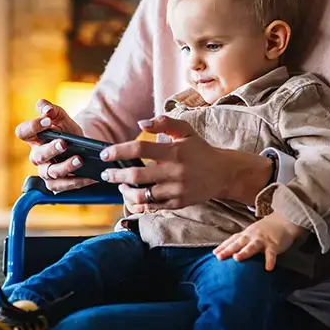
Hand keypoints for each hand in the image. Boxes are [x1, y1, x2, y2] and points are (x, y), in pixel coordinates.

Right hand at [15, 100, 95, 192]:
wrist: (82, 148)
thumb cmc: (67, 132)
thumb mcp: (62, 118)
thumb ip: (52, 110)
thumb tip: (46, 109)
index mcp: (34, 138)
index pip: (23, 132)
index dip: (32, 127)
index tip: (48, 121)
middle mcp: (36, 156)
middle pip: (37, 155)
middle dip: (51, 150)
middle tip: (64, 143)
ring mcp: (45, 172)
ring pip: (51, 173)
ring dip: (66, 167)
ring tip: (80, 160)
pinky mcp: (56, 185)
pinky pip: (63, 186)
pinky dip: (77, 182)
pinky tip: (89, 176)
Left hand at [101, 115, 223, 211]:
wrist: (223, 173)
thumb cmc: (200, 150)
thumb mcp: (185, 131)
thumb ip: (164, 123)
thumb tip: (141, 124)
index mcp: (173, 152)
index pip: (140, 149)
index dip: (119, 151)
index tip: (105, 154)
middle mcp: (174, 172)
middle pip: (137, 175)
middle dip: (116, 175)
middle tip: (106, 174)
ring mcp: (176, 190)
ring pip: (143, 195)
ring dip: (126, 191)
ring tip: (120, 186)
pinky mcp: (178, 204)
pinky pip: (153, 207)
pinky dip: (140, 203)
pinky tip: (134, 195)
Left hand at [213, 212, 306, 271]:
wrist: (284, 221)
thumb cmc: (264, 231)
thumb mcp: (251, 234)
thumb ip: (241, 242)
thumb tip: (228, 254)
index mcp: (245, 235)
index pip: (232, 240)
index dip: (223, 246)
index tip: (214, 253)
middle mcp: (251, 236)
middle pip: (238, 243)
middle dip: (228, 249)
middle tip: (219, 257)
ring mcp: (262, 240)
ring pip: (252, 246)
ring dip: (244, 252)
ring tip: (236, 258)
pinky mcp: (274, 244)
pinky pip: (272, 253)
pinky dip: (270, 260)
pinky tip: (268, 268)